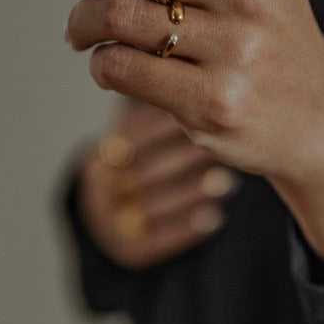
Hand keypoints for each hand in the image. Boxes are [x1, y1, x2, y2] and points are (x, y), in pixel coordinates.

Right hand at [79, 101, 236, 268]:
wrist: (126, 207)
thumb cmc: (152, 155)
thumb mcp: (147, 129)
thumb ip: (164, 103)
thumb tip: (192, 74)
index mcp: (102, 148)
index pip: (131, 133)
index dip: (167, 123)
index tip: (205, 109)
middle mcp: (98, 183)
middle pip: (142, 168)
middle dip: (184, 156)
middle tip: (222, 146)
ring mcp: (108, 217)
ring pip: (151, 204)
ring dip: (191, 191)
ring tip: (225, 180)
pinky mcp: (127, 248)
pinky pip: (155, 240)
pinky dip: (186, 228)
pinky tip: (214, 216)